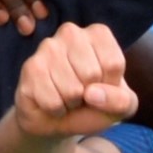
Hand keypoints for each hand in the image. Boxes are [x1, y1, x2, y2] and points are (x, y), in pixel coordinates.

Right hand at [10, 20, 136, 139]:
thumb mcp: (122, 105)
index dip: (111, 86)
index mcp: (98, 34)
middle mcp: (71, 33)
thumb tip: (91, 94)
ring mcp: (48, 48)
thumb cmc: (93, 104)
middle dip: (90, 95)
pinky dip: (56, 110)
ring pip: (72, 90)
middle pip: (92, 74)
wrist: (57, 120)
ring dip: (72, 103)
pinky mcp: (30, 68)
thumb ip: (122, 100)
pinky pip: (53, 101)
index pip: (114, 64)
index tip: (102, 85)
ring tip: (67, 96)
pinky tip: (53, 100)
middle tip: (82, 93)